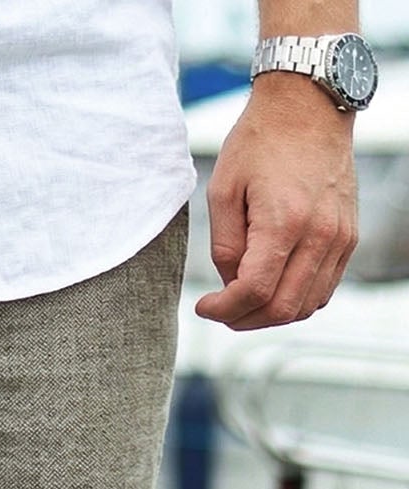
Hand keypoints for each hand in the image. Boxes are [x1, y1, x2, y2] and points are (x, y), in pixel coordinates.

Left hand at [194, 72, 358, 330]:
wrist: (309, 106)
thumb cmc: (260, 142)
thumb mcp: (223, 190)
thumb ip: (224, 246)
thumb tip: (230, 286)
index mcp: (285, 221)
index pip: (255, 291)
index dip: (224, 309)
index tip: (204, 306)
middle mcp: (320, 234)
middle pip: (282, 308)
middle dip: (244, 320)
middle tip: (221, 311)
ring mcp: (339, 237)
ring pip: (306, 306)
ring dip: (270, 315)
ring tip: (243, 302)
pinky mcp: (348, 236)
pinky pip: (323, 289)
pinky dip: (295, 300)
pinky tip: (271, 288)